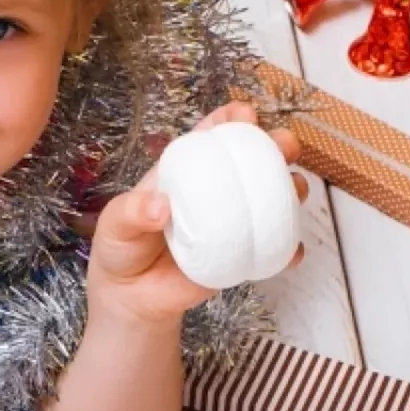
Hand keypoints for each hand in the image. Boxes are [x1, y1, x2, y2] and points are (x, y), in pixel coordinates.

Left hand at [86, 102, 309, 323]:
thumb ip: (131, 212)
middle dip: (275, 146)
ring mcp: (233, 222)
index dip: (230, 120)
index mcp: (185, 173)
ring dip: (291, 189)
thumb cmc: (122, 247)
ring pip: (273, 198)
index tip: (244, 115)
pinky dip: (289, 249)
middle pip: (253, 161)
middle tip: (283, 146)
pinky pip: (274, 251)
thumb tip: (161, 207)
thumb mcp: (115, 224)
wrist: (132, 295)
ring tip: (294, 191)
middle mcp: (216, 192)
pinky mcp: (242, 256)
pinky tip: (292, 252)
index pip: (210, 137)